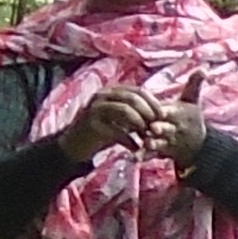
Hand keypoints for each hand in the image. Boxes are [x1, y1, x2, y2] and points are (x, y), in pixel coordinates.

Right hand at [55, 82, 195, 166]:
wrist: (74, 145)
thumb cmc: (101, 132)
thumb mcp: (121, 120)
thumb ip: (136, 116)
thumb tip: (159, 117)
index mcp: (112, 91)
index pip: (138, 90)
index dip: (153, 102)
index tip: (163, 116)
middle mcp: (103, 95)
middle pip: (132, 97)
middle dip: (148, 112)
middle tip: (156, 127)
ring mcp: (95, 108)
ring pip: (124, 109)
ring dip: (139, 124)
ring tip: (145, 137)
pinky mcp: (91, 123)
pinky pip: (114, 129)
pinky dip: (128, 140)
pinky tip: (135, 149)